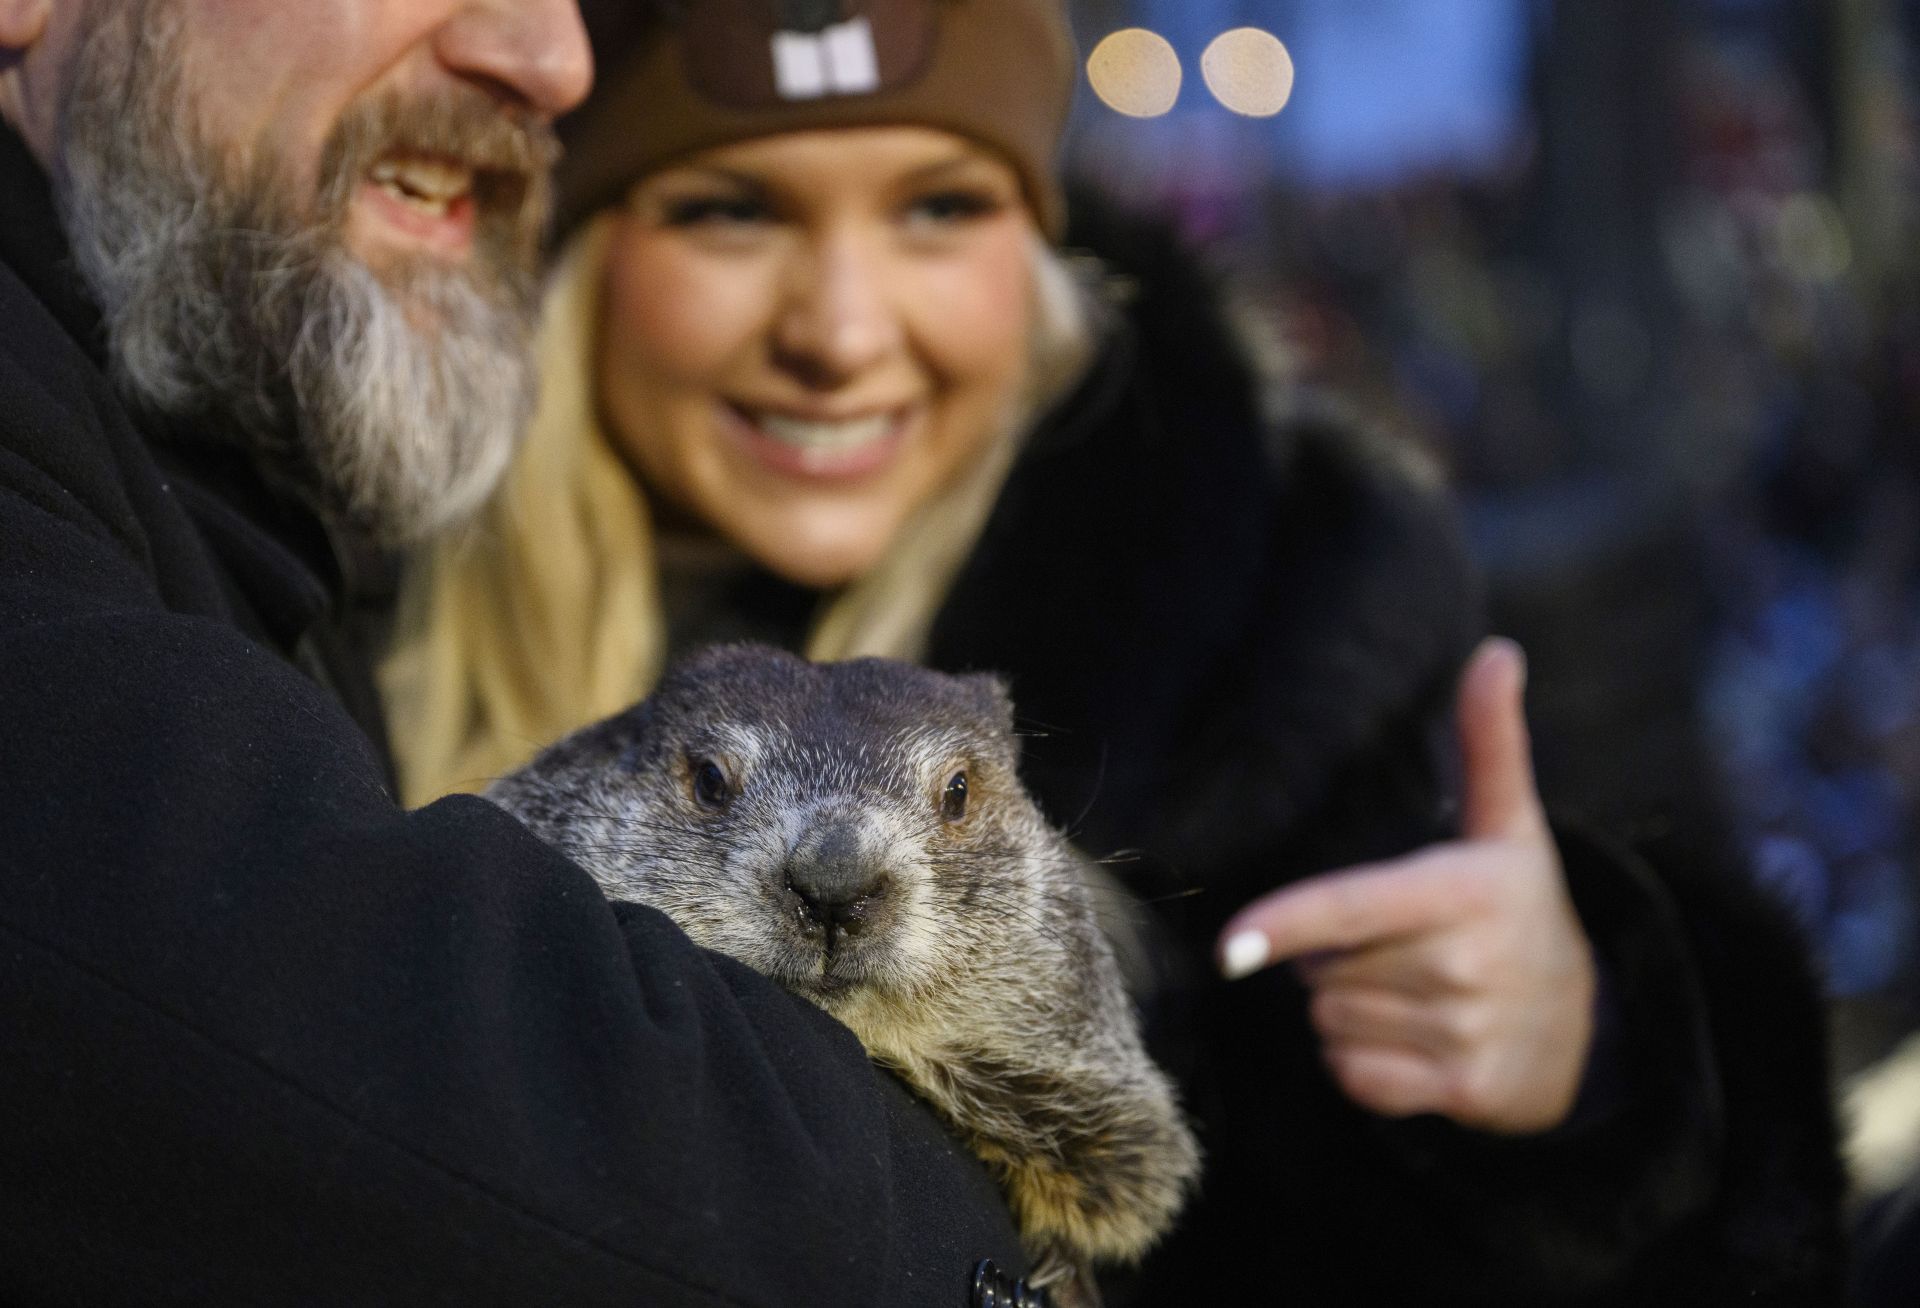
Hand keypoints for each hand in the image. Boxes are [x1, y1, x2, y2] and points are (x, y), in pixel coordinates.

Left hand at [1217, 638, 1595, 1133]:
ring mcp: (1466, 1034)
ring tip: (1407, 988)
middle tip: (1392, 943)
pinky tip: (1410, 1037)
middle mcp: (1465, 965)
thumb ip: (1489, 740)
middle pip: (1321, 968)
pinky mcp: (1463, 1093)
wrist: (1589, 1029)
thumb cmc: (1520, 911)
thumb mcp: (1510, 827)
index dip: (1286, 924)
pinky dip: (1361, 1064)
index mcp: (1463, 892)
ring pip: (1330, 1022)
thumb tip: (1497, 650)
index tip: (1230, 944)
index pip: (1350, 909)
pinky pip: (1354, 1077)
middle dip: (1330, 956)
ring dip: (1344, 1008)